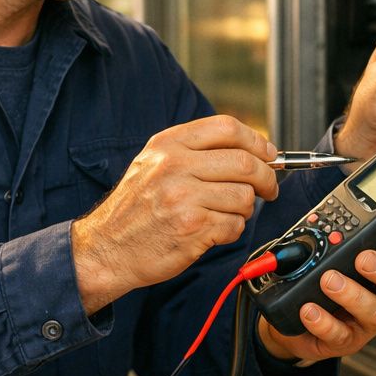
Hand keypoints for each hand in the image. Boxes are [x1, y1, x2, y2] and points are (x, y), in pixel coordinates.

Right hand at [72, 115, 278, 314]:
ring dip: (244, 209)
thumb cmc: (134, 210)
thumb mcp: (152, 164)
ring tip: (226, 214)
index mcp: (167, 145)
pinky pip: (234, 225)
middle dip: (266, 178)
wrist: (107, 248)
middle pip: (245, 162)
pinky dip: (230, 230)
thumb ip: (193, 152)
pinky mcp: (192, 228)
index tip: (268, 155)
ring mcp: (183, 197)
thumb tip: (249, 151)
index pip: (226, 128)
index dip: (256, 141)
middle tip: (267, 188)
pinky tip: (212, 231)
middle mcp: (174, 166)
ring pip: (244, 196)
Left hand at [257, 230, 375, 362]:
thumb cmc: (316, 281)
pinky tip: (310, 310)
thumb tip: (329, 212)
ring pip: (374, 311)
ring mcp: (364, 321)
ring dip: (352, 294)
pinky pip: (339, 334)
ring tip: (329, 280)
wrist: (293, 317)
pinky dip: (324, 321)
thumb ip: (335, 235)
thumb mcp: (328, 253)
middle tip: (365, 259)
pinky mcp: (343, 340)